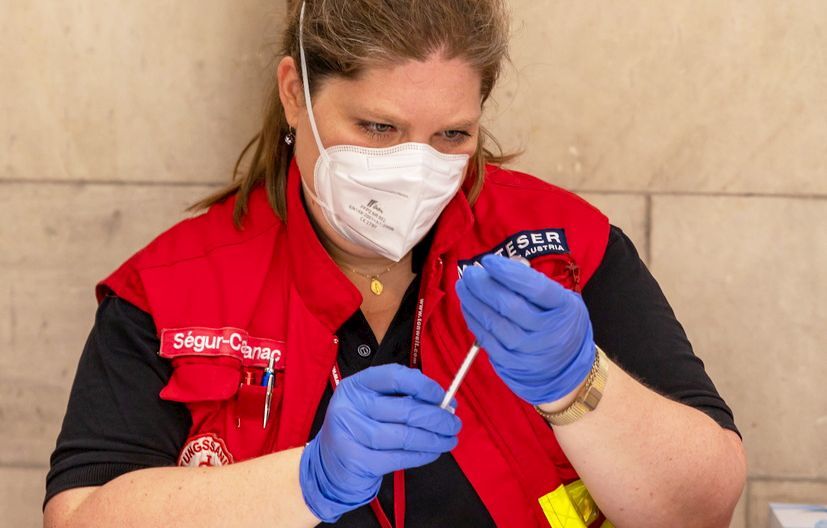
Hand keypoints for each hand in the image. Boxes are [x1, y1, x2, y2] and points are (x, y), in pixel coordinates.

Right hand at [299, 364, 461, 521]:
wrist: (329, 464)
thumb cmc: (360, 429)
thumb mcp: (373, 406)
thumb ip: (403, 399)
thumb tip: (444, 403)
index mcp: (357, 385)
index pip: (394, 376)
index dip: (423, 385)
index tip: (442, 396)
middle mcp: (349, 405)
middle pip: (403, 409)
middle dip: (436, 417)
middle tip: (454, 423)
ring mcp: (350, 433)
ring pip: (403, 436)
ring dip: (433, 439)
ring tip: (449, 439)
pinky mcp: (356, 460)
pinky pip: (397, 457)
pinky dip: (421, 455)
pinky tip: (433, 453)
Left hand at [455, 254, 594, 404]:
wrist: (565, 365)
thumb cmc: (558, 320)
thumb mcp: (560, 298)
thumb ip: (533, 283)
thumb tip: (495, 269)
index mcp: (565, 309)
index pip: (536, 288)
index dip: (509, 273)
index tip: (488, 261)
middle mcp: (549, 332)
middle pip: (510, 306)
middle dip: (484, 286)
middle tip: (470, 272)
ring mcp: (530, 351)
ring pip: (494, 323)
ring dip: (473, 302)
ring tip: (463, 286)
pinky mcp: (512, 363)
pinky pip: (487, 339)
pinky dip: (473, 320)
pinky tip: (467, 306)